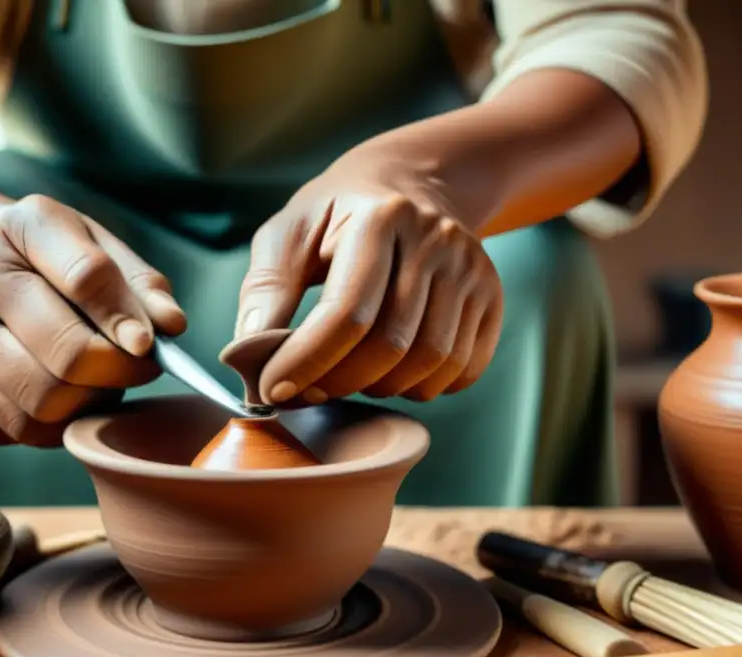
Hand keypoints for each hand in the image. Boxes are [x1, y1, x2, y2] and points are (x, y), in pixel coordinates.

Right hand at [0, 194, 186, 445]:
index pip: (85, 277)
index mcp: (20, 226)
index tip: (151, 345)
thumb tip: (172, 327)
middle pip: (68, 354)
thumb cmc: (58, 264)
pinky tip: (66, 398)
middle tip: (140, 369)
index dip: (126, 318)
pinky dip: (56, 425)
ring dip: (90, 403)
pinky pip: (19, 428)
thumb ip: (141, 286)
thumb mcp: (101, 250)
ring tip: (101, 382)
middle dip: (118, 372)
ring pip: (44, 401)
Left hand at [235, 153, 502, 404]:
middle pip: (390, 345)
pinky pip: (463, 369)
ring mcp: (471, 269)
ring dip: (381, 388)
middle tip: (308, 387)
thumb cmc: (338, 214)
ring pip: (430, 363)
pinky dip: (423, 387)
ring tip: (348, 376)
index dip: (306, 361)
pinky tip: (391, 372)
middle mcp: (434, 241)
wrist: (414, 182)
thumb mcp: (290, 233)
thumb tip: (249, 354)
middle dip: (339, 381)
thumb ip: (266, 290)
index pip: (346, 312)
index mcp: (378, 218)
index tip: (275, 388)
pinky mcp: (491, 296)